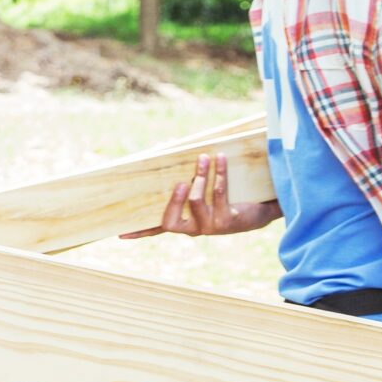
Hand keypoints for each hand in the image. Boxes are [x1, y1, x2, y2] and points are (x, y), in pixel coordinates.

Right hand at [122, 152, 279, 238]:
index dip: (139, 233)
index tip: (120, 234)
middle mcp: (194, 229)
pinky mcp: (228, 220)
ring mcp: (210, 227)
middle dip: (174, 199)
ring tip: (204, 158)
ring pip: (196, 200)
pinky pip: (219, 193)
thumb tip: (162, 146)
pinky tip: (221, 159)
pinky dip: (219, 173)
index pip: (156, 229)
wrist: (260, 209)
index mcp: (183, 222)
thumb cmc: (225, 195)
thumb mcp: (201, 186)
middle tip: (181, 181)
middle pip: (171, 219)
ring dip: (200, 175)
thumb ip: (181, 171)